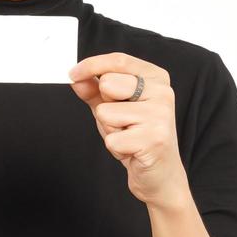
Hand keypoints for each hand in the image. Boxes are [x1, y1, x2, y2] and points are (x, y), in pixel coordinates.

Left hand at [68, 52, 188, 210]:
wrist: (161, 175)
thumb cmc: (137, 137)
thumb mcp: (114, 108)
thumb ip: (95, 91)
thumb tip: (77, 78)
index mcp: (156, 79)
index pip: (119, 60)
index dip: (91, 65)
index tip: (73, 74)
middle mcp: (162, 93)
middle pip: (108, 84)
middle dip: (104, 105)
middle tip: (121, 122)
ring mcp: (160, 115)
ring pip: (106, 112)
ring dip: (109, 129)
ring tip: (128, 137)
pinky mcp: (154, 139)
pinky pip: (111, 139)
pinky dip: (115, 148)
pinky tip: (132, 151)